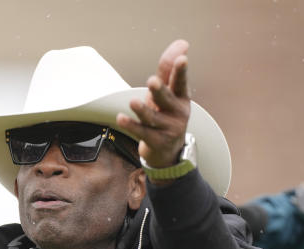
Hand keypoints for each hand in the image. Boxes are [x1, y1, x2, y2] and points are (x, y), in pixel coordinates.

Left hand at [116, 39, 190, 170]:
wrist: (169, 150)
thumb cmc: (165, 114)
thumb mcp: (167, 92)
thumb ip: (168, 68)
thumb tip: (182, 42)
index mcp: (181, 97)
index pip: (180, 81)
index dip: (181, 70)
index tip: (182, 59)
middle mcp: (177, 112)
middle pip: (167, 99)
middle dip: (160, 90)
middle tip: (152, 81)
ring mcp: (168, 128)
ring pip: (153, 118)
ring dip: (142, 110)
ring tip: (133, 102)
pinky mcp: (157, 142)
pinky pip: (142, 132)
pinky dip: (131, 125)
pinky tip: (120, 118)